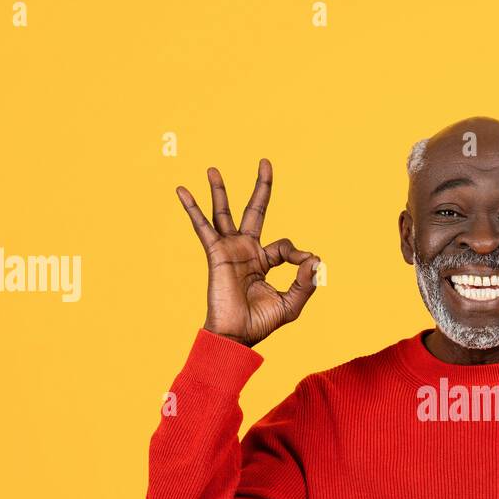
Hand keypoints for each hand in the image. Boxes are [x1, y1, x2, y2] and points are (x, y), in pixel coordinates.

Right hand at [176, 159, 320, 347]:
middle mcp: (247, 251)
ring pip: (225, 213)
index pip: (285, 245)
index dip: (298, 254)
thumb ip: (305, 282)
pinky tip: (182, 191)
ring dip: (220, 191)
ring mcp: (231, 250)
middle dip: (261, 187)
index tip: (305, 264)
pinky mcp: (217, 253)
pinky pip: (203, 227)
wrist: (236, 336)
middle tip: (265, 162)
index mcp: (265, 261)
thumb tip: (316, 258)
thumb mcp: (291, 304)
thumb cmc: (260, 323)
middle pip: (255, 211)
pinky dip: (193, 209)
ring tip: (213, 169)